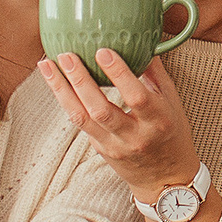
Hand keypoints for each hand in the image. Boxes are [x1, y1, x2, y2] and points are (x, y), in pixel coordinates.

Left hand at [40, 51, 202, 204]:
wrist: (165, 179)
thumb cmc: (172, 135)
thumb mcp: (173, 103)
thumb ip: (155, 74)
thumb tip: (142, 42)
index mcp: (159, 121)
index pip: (137, 97)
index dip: (119, 74)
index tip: (103, 51)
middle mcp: (135, 136)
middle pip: (101, 109)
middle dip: (80, 80)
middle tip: (66, 55)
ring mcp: (114, 146)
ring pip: (81, 118)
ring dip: (62, 90)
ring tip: (48, 65)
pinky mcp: (99, 149)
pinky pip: (79, 123)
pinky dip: (66, 100)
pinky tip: (56, 82)